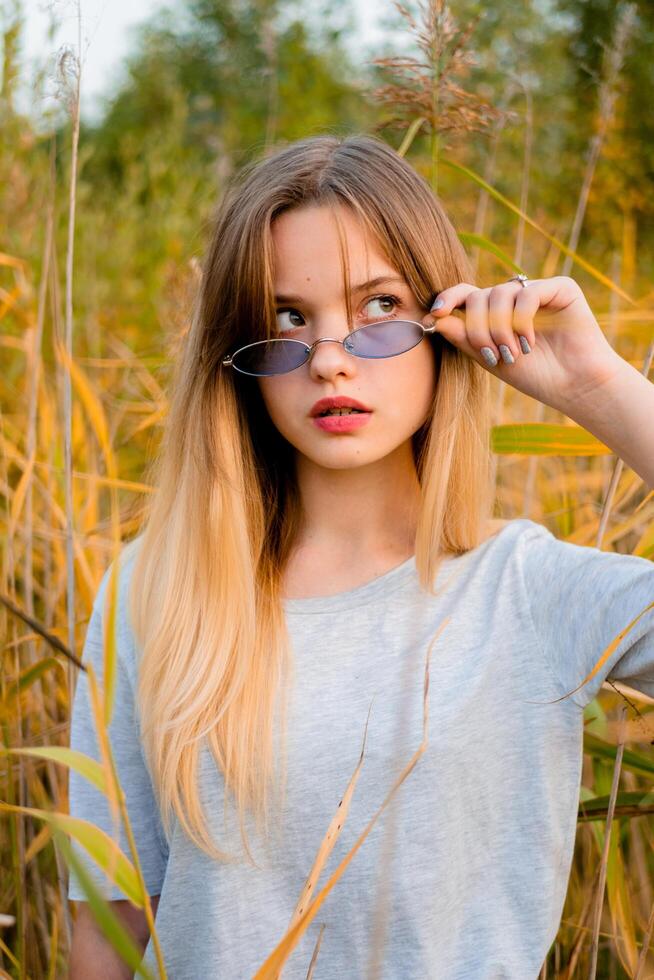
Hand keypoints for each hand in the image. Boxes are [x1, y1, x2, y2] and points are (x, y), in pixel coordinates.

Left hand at [422, 276, 622, 412]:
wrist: (575, 386)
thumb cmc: (534, 376)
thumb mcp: (490, 359)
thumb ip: (463, 338)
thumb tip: (434, 317)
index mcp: (495, 312)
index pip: (465, 294)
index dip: (448, 298)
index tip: (436, 313)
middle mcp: (514, 298)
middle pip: (478, 296)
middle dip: (478, 328)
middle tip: (492, 355)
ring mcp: (536, 291)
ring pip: (500, 293)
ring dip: (500, 328)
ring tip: (512, 353)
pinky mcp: (560, 288)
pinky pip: (527, 294)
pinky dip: (522, 321)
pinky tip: (529, 343)